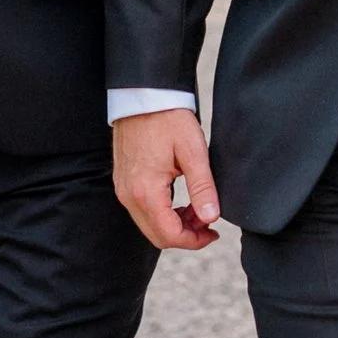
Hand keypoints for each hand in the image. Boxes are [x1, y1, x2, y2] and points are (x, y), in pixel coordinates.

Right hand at [112, 106, 219, 251]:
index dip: (195, 241)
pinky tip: (181, 200)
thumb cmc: (168, 119)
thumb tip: (211, 218)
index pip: (169, 235)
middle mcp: (129, 195)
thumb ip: (202, 188)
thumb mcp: (193, 152)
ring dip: (175, 224)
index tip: (214, 232)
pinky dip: (163, 213)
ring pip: (149, 224)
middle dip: (186, 235)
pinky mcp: (123, 182)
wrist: (144, 95)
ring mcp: (123, 189)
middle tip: (208, 220)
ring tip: (197, 207)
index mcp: (146, 191)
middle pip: (157, 236)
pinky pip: (142, 210)